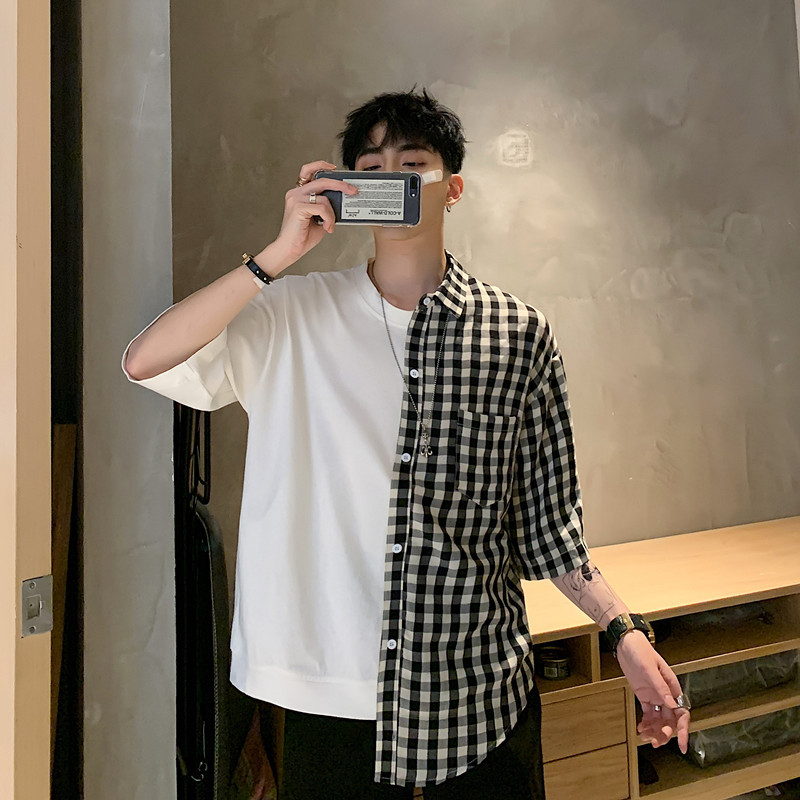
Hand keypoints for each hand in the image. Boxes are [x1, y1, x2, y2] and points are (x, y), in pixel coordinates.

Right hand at [273, 160, 358, 265]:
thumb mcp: (319, 218)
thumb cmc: (302, 236)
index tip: (334, 168)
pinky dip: (328, 218)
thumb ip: (326, 207)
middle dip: (340, 184)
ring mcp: (296, 199)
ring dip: (332, 213)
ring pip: (324, 197)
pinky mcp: (299, 207)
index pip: (308, 171)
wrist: (291, 250)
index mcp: (299, 193)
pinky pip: (322, 208)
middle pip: (321, 180)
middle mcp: (296, 193)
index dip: (321, 165)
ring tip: (329, 225)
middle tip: (353, 191)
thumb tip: (341, 201)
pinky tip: (326, 227)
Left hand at [615, 630, 690, 753]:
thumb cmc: (640, 651)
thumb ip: (660, 687)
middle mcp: (665, 694)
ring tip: (645, 737)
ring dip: (654, 731)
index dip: (683, 730)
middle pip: (670, 720)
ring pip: (659, 719)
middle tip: (655, 742)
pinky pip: (648, 714)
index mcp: (672, 687)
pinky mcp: (644, 695)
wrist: (626, 643)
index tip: (681, 744)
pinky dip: (646, 723)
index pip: (681, 713)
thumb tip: (671, 704)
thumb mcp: (650, 668)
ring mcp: (655, 695)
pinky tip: (641, 729)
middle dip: (664, 733)